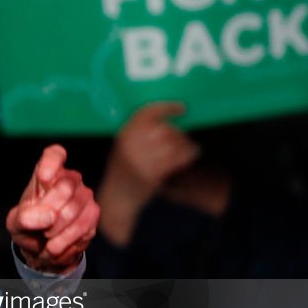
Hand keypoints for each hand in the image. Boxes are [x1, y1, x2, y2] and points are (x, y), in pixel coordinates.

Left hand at [6, 144, 99, 272]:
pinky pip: (84, 226)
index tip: (43, 177)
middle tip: (40, 228)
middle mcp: (69, 179)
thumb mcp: (16, 224)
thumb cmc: (28, 227)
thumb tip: (48, 216)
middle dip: (50, 212)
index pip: (54, 155)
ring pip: (74, 209)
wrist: (43, 248)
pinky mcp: (92, 214)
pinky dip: (66, 240)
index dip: (51, 163)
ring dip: (56, 231)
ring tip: (46, 239)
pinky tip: (57, 245)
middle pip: (66, 187)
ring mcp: (84, 195)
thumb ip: (25, 218)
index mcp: (45, 173)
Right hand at [97, 102, 199, 245]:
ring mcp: (142, 158)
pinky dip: (189, 154)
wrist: (116, 200)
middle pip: (166, 128)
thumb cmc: (121, 174)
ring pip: (175, 142)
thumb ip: (138, 134)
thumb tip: (166, 122)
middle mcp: (132, 144)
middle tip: (182, 138)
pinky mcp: (153, 172)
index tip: (181, 108)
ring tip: (188, 148)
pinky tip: (191, 155)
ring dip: (186, 143)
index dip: (167, 107)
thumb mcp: (123, 148)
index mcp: (125, 135)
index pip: (148, 113)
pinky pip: (179, 157)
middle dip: (178, 133)